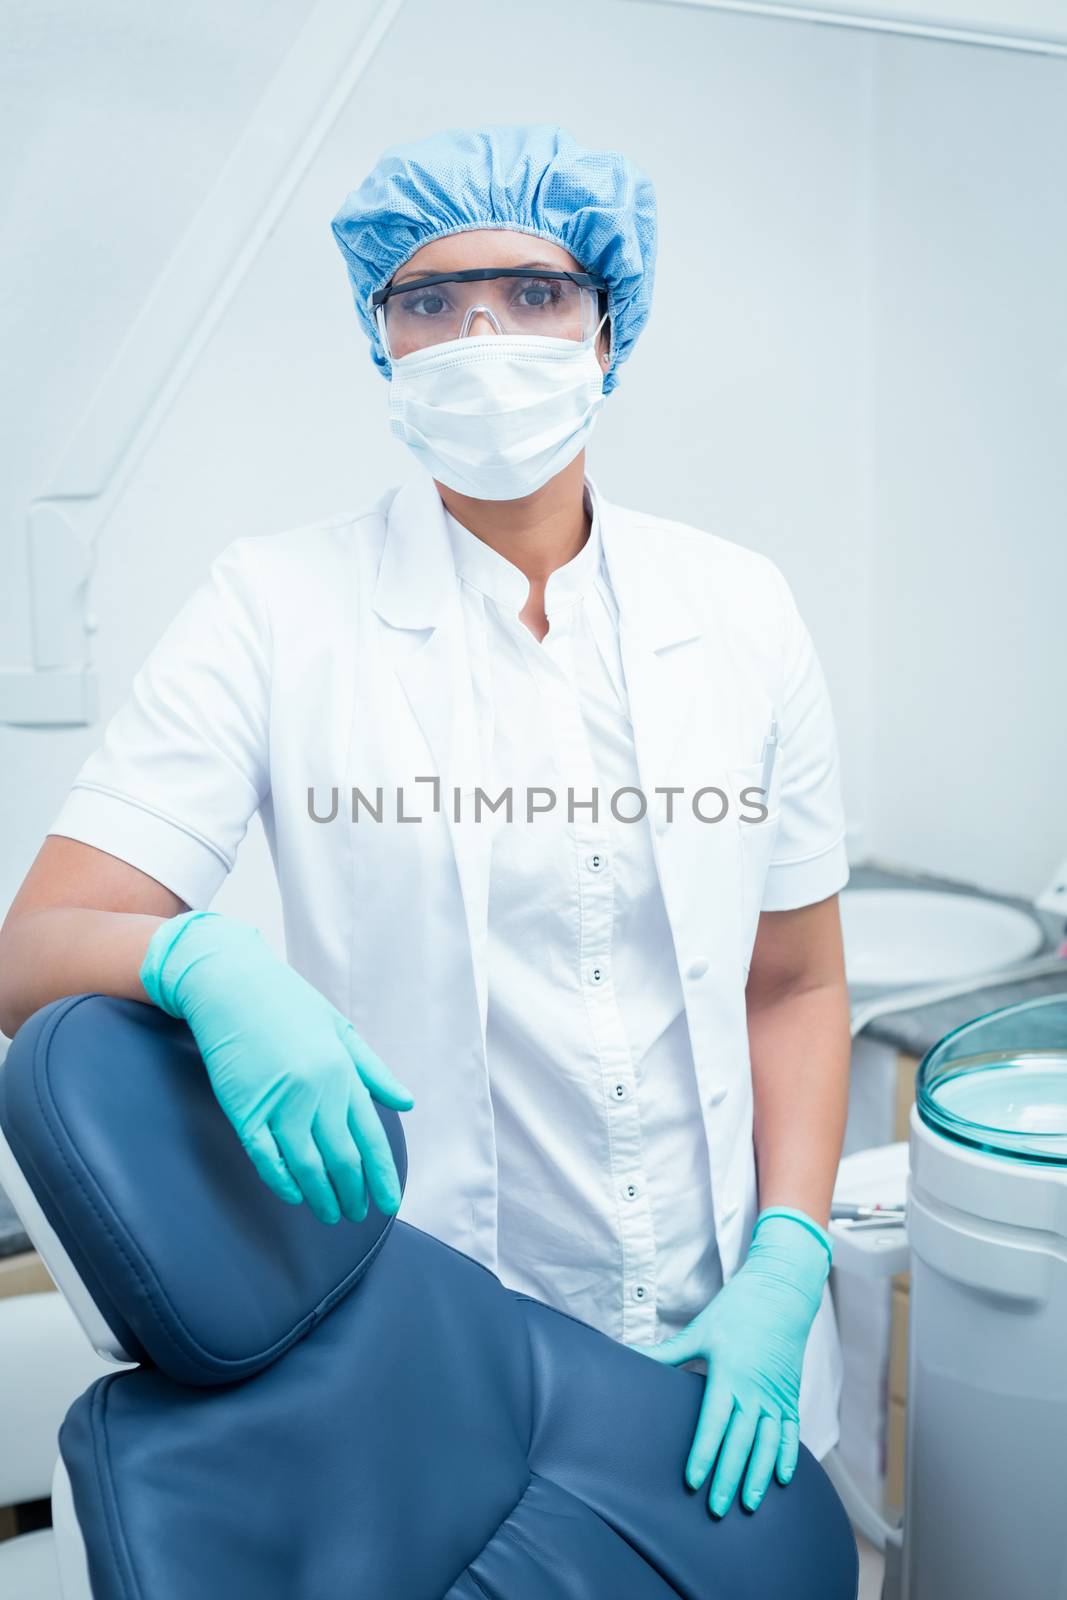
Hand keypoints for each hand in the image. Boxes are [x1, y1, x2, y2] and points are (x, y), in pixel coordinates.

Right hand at [140, 910, 414, 1225]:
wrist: (231, 985)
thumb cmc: (286, 1004)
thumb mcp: (339, 1030)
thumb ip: (372, 1071)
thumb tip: (406, 1103)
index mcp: (343, 1073)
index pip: (371, 1137)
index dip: (381, 1175)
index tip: (388, 1203)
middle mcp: (318, 1092)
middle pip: (343, 1158)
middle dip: (353, 1192)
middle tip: (356, 1214)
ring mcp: (280, 1103)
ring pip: (308, 1166)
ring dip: (322, 1196)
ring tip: (329, 1215)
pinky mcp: (245, 1110)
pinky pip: (267, 1157)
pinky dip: (283, 1181)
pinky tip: (294, 1196)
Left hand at [625, 1208, 830, 1516]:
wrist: (782, 1291)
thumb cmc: (736, 1309)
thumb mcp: (700, 1330)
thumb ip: (668, 1352)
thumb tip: (629, 1356)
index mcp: (730, 1374)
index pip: (714, 1423)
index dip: (703, 1454)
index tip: (693, 1481)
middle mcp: (755, 1389)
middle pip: (741, 1441)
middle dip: (729, 1477)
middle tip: (716, 1510)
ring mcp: (776, 1393)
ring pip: (769, 1443)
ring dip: (760, 1475)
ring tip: (750, 1505)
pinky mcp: (791, 1393)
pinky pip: (792, 1430)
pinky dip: (789, 1455)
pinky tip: (782, 1479)